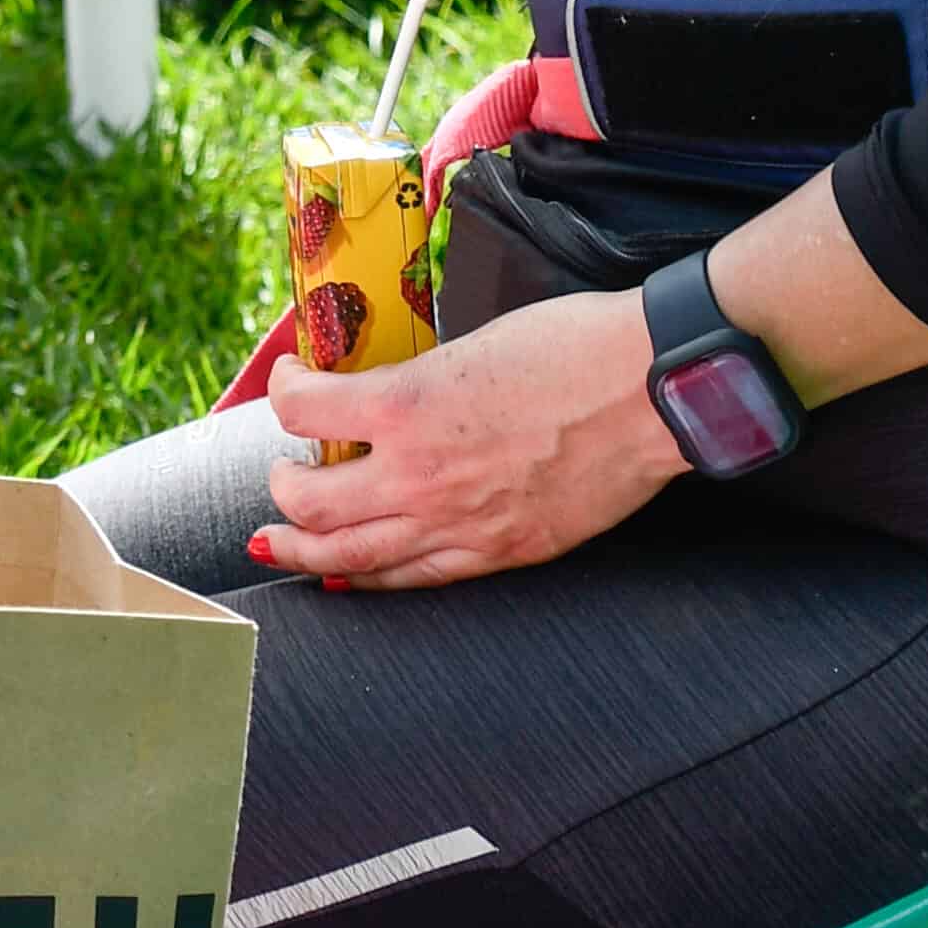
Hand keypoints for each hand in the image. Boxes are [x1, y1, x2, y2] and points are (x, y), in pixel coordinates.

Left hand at [250, 285, 679, 591]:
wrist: (648, 390)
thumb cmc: (568, 348)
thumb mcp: (467, 347)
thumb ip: (415, 383)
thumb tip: (380, 398)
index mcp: (404, 405)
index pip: (302, 408)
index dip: (284, 388)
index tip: (292, 380)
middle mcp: (417, 475)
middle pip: (307, 502)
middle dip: (280, 486)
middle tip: (281, 471)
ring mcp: (456, 524)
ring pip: (347, 559)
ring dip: (301, 550)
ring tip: (279, 541)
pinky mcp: (497, 553)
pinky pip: (413, 580)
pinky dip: (368, 580)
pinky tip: (350, 576)